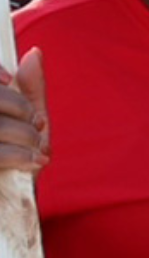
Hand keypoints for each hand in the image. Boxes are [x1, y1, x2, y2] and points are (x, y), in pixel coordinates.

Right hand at [0, 48, 49, 172]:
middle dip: (19, 108)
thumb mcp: (31, 121)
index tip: (8, 80)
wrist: (15, 204)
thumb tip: (34, 53)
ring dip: (24, 135)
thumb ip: (30, 89)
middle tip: (36, 125)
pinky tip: (34, 162)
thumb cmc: (21, 158)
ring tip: (36, 149)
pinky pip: (0, 155)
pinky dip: (20, 157)